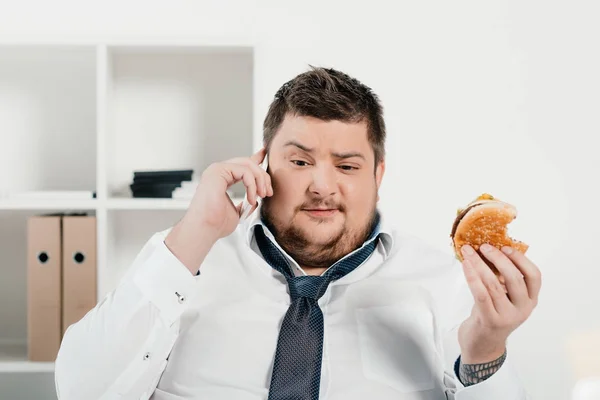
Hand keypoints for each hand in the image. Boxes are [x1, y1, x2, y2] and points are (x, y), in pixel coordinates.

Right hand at [189, 148, 271, 238]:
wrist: (206, 229)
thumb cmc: (217, 224)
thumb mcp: (239, 212)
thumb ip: (247, 202)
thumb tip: (257, 199)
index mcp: (222, 178)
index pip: (242, 164)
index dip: (256, 158)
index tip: (266, 154)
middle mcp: (219, 171)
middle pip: (248, 162)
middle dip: (263, 176)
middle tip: (269, 192)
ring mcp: (217, 170)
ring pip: (248, 164)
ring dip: (260, 180)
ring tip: (262, 195)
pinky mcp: (218, 171)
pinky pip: (244, 171)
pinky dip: (252, 185)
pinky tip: (251, 198)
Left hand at [458, 244, 540, 363]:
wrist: (482, 344)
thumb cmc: (491, 314)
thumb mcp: (503, 297)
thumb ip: (503, 279)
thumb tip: (491, 250)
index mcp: (530, 300)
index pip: (534, 276)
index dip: (521, 259)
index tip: (506, 246)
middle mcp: (523, 309)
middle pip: (515, 277)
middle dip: (498, 258)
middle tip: (484, 246)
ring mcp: (507, 316)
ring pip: (494, 284)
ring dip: (479, 264)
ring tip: (468, 251)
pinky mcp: (490, 320)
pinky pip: (481, 294)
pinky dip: (472, 276)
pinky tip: (465, 265)